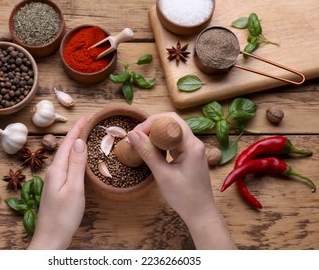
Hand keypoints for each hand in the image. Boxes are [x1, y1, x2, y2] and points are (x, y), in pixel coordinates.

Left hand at [28, 116, 88, 249]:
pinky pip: (66, 164)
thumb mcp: (74, 188)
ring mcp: (54, 180)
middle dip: (76, 133)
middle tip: (88, 122)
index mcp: (57, 169)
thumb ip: (76, 164)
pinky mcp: (57, 187)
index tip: (87, 116)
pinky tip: (78, 157)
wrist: (51, 238)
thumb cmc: (64, 216)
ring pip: (65, 155)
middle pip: (65, 147)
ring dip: (74, 143)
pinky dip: (74, 156)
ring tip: (85, 134)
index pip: (67, 143)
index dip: (77, 129)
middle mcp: (53, 171)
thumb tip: (79, 141)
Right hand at [128, 112, 235, 248]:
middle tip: (136, 137)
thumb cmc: (184, 197)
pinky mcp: (189, 156)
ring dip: (155, 135)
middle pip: (172, 123)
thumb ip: (147, 152)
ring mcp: (193, 149)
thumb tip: (132, 134)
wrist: (200, 214)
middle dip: (152, 126)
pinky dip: (161, 144)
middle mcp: (194, 143)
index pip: (171, 120)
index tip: (136, 133)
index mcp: (192, 145)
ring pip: (172, 132)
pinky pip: (173, 142)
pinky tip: (151, 151)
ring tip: (140, 143)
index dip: (151, 122)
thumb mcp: (162, 174)